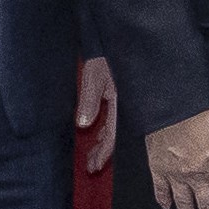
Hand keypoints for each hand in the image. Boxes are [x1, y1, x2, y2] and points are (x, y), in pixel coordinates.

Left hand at [78, 55, 120, 174]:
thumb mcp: (93, 78)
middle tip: (91, 167)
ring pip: (114, 130)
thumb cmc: (103, 58)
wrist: (114, 41)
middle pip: (115, 137)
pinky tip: (98, 135)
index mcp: (122, 105)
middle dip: (103, 153)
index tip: (94, 166)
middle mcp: (126, 108)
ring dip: (103, 144)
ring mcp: (124, 104)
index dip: (104, 153)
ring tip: (93, 156)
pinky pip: (115, 121)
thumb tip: (83, 124)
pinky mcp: (121, 99)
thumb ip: (89, 100)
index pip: (113, 136)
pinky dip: (106, 131)